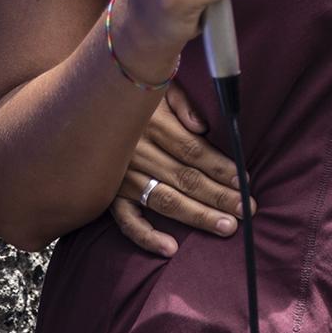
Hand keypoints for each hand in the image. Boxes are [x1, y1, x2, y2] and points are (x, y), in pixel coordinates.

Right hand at [109, 81, 256, 256]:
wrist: (84, 102)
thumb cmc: (133, 91)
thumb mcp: (158, 83)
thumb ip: (181, 102)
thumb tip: (203, 127)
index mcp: (151, 124)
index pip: (194, 150)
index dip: (221, 167)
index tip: (245, 180)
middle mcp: (136, 153)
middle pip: (185, 178)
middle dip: (219, 196)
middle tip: (247, 210)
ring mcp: (121, 177)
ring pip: (164, 201)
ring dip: (196, 216)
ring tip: (226, 227)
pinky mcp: (108, 195)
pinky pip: (126, 220)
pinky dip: (147, 236)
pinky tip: (171, 248)